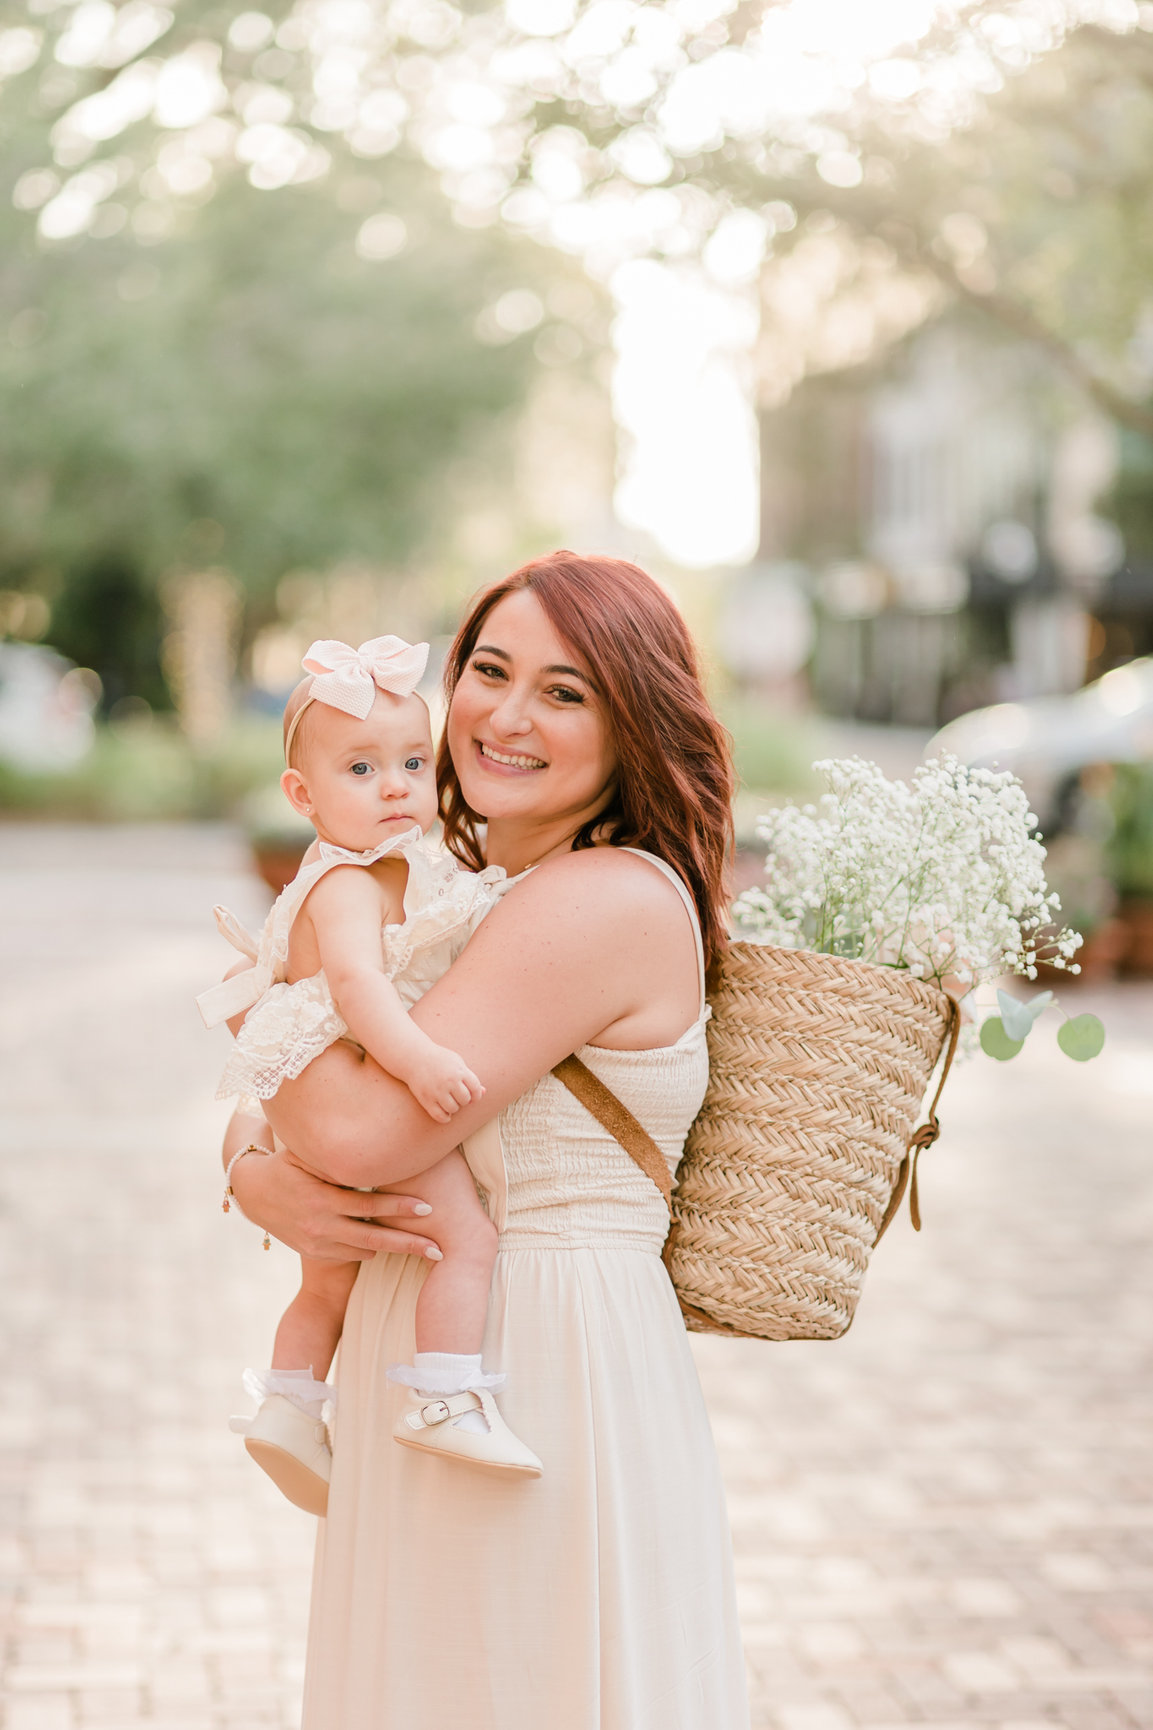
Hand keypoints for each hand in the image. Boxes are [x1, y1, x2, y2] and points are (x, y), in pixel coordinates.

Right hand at [229, 1144, 444, 1263]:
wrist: (252, 1193)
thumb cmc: (288, 1164)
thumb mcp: (306, 1155)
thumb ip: (336, 1155)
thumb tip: (372, 1137)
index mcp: (322, 1199)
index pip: (370, 1205)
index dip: (400, 1207)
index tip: (429, 1207)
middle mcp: (321, 1226)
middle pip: (374, 1238)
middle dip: (409, 1243)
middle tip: (439, 1248)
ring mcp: (318, 1244)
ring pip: (365, 1251)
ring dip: (392, 1247)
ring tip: (423, 1247)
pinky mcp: (314, 1253)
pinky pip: (351, 1256)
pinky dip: (370, 1248)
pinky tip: (387, 1242)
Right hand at [405, 1047, 484, 1124]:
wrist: (415, 1057)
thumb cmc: (439, 1060)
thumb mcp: (457, 1063)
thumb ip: (470, 1077)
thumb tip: (484, 1092)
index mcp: (459, 1071)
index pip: (475, 1089)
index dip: (476, 1095)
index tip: (472, 1095)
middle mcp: (449, 1082)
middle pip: (465, 1100)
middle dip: (464, 1100)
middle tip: (457, 1095)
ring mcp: (437, 1091)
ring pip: (453, 1109)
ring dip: (454, 1108)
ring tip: (449, 1101)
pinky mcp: (426, 1100)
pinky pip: (440, 1116)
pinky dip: (445, 1117)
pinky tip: (445, 1111)